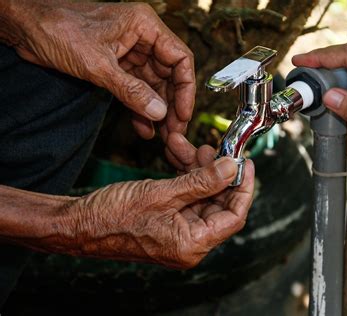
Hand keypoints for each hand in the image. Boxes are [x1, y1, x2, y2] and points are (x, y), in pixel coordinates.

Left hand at [1, 1, 194, 139]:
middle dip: (172, 105)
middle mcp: (142, 38)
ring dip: (157, 111)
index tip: (183, 114)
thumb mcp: (98, 65)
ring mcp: (130, 53)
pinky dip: (139, 109)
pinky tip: (143, 128)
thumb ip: (131, 90)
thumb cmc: (58, 30)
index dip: (185, 89)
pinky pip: (135, 90)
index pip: (179, 58)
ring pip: (154, 86)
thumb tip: (159, 113)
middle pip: (169, 75)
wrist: (25, 28)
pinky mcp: (117, 66)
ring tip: (162, 135)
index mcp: (145, 26)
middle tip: (174, 132)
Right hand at [61, 155, 253, 267]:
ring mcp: (178, 230)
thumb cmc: (113, 216)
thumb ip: (201, 182)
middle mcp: (189, 241)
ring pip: (201, 195)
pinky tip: (179, 155)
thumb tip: (231, 169)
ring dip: (198, 170)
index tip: (245, 163)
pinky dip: (184, 175)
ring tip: (190, 146)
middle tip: (216, 149)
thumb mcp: (163, 194)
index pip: (234, 216)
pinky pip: (185, 195)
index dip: (243, 188)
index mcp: (192, 244)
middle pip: (218, 204)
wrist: (79, 222)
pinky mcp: (168, 219)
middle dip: (217, 173)